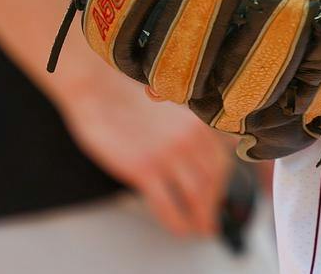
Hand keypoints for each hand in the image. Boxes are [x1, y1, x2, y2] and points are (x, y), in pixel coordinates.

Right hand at [59, 61, 236, 239]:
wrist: (98, 91)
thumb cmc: (127, 101)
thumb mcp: (172, 109)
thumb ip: (191, 129)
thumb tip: (209, 151)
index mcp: (197, 122)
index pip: (222, 162)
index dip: (223, 186)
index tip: (219, 199)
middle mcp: (189, 137)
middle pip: (213, 182)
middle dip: (214, 206)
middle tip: (210, 222)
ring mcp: (168, 154)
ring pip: (196, 196)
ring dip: (200, 218)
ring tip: (198, 230)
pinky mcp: (144, 169)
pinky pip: (169, 205)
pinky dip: (178, 222)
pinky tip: (179, 230)